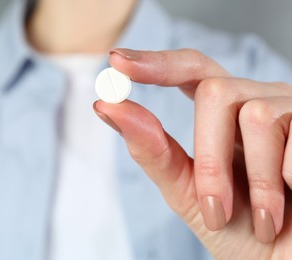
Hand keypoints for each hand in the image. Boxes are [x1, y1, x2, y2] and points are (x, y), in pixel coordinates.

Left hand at [93, 48, 291, 258]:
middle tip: (216, 209)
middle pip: (215, 92)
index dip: (156, 63)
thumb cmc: (239, 228)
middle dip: (210, 159)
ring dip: (254, 181)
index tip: (117, 63)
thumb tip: (108, 107)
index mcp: (224, 113)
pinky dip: (284, 184)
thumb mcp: (187, 191)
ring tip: (264, 219)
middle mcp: (257, 100)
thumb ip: (152, 150)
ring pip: (256, 116)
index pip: (190, 71)